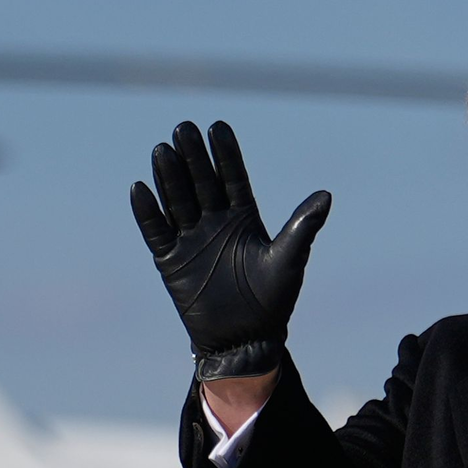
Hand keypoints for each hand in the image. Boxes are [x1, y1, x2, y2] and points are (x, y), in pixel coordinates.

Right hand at [130, 120, 330, 380]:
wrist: (246, 340)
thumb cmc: (273, 301)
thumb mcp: (289, 260)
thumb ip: (302, 227)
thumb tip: (326, 195)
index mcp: (244, 218)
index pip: (232, 178)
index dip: (225, 154)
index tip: (218, 126)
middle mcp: (215, 222)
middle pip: (200, 182)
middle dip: (193, 156)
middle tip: (184, 128)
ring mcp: (191, 240)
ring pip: (177, 200)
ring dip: (170, 177)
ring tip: (164, 150)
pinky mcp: (171, 261)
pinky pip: (156, 232)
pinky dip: (147, 213)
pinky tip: (140, 189)